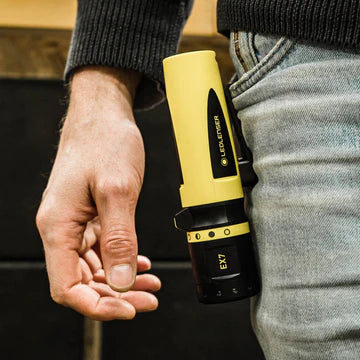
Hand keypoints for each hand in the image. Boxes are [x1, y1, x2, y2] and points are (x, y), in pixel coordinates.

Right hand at [36, 67, 160, 319]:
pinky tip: (140, 264)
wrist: (102, 117)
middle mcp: (62, 229)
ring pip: (95, 268)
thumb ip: (119, 238)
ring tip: (151, 284)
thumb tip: (120, 280)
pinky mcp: (89, 216)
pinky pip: (102, 250)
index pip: (67, 286)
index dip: (97, 305)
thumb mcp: (116, 191)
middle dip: (117, 295)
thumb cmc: (104, 142)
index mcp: (58, 226)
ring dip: (121, 280)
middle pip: (83, 281)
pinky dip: (121, 261)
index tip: (129, 309)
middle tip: (149, 299)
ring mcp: (76, 223)